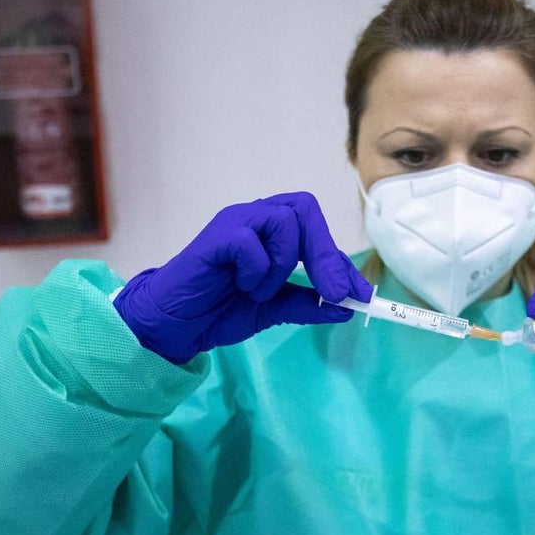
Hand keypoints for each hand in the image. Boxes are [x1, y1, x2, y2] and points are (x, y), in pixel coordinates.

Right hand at [113, 192, 371, 363]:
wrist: (175, 325)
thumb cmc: (219, 309)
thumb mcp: (275, 310)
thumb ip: (309, 304)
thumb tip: (348, 306)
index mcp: (272, 231)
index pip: (317, 230)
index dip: (341, 261)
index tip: (359, 295)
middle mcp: (255, 218)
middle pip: (305, 209)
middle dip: (325, 254)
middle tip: (333, 292)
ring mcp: (235, 223)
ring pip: (284, 221)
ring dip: (283, 263)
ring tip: (260, 290)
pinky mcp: (216, 237)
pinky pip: (251, 242)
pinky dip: (257, 270)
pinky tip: (241, 286)